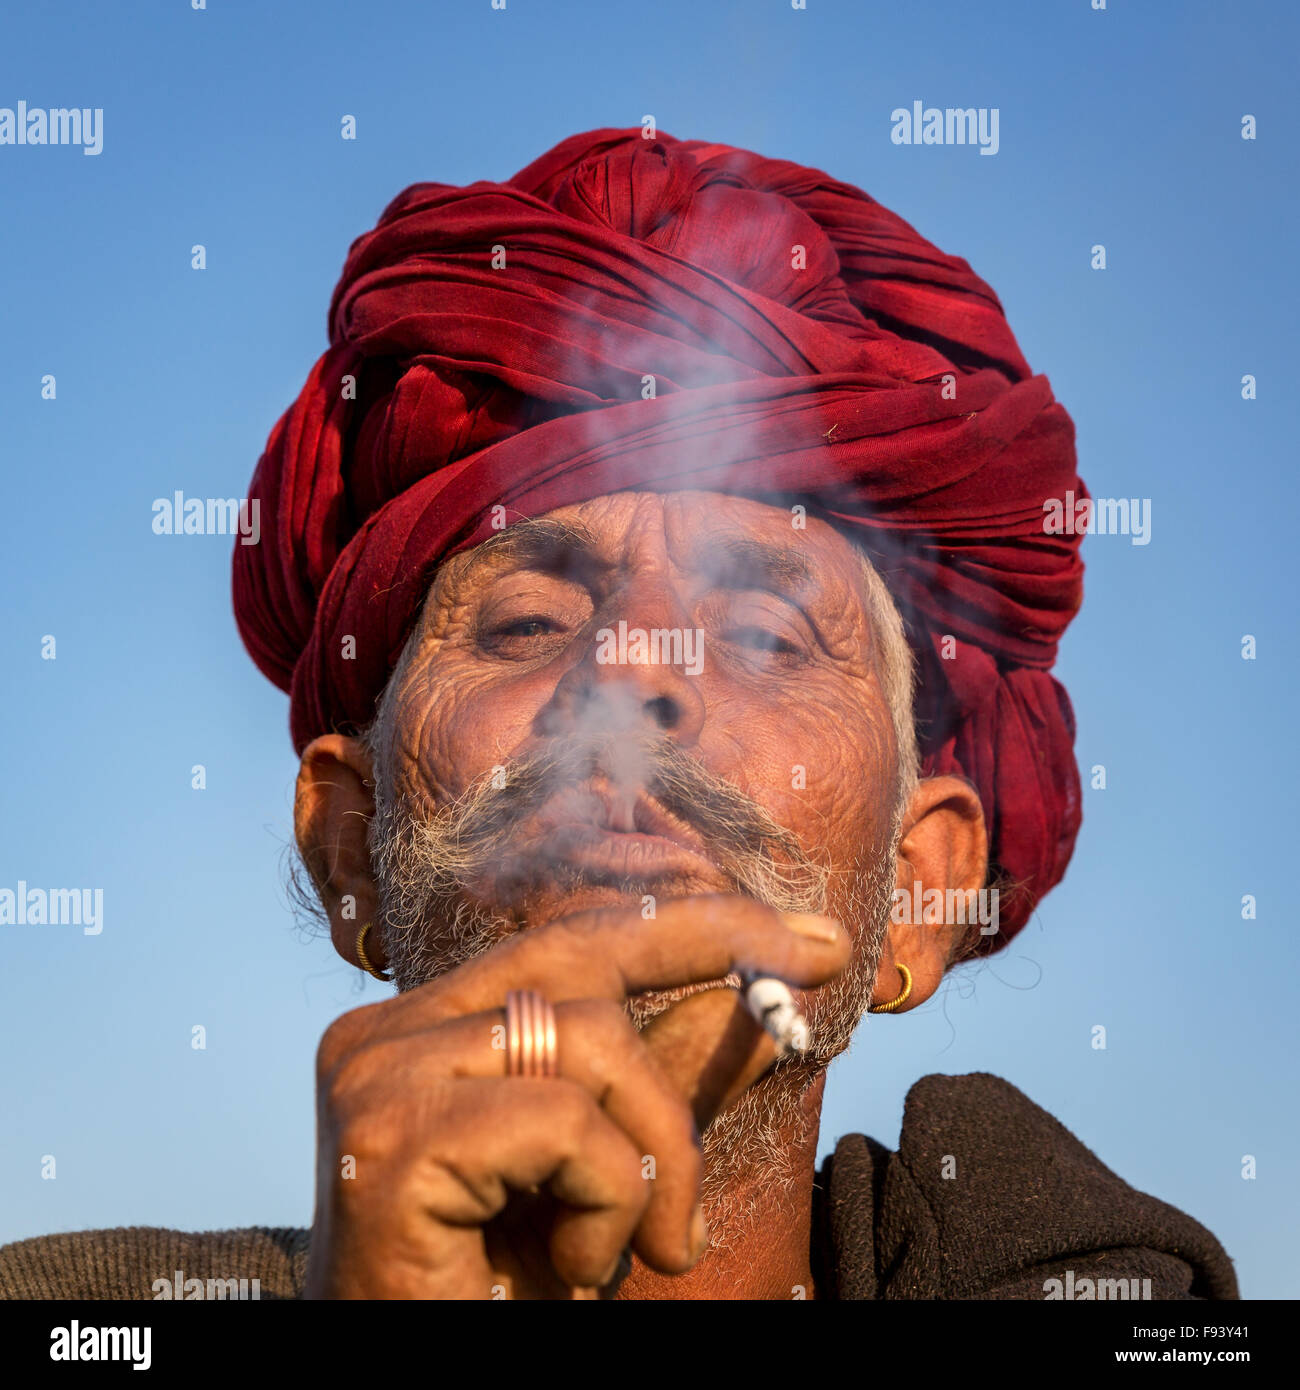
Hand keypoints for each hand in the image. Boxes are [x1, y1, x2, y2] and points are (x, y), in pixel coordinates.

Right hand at [302, 894, 847, 1298]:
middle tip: (750, 1105)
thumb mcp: (606, 1175)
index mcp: (421, 1030)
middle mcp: (382, 1037)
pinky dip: (611, 1199)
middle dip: (688, 1036)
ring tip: (640, 1250)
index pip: (570, 938)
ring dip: (653, 1154)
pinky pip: (566, 1122)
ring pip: (587, 1037)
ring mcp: (376, 1081)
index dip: (696, 928)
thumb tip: (764, 1001)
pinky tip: (574, 1272)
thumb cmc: (498, 1293)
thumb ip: (667, 1079)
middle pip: (581, 965)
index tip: (814, 940)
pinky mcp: (389, 1145)